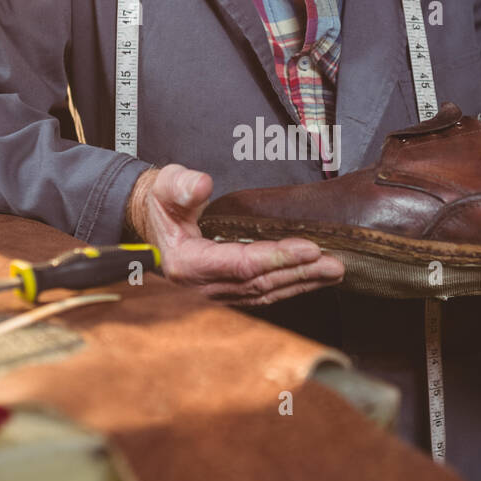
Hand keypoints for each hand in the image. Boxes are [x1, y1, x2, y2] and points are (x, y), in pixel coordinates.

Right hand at [125, 164, 344, 304]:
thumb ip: (181, 186)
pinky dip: (288, 287)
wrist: (146, 226)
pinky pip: (260, 294)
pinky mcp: (224, 295)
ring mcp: (214, 295)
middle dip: (300, 274)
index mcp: (187, 264)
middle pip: (260, 284)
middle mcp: (202, 287)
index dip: (277, 258)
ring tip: (332, 272)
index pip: (241, 265)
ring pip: (264, 293)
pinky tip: (309, 280)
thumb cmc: (159, 206)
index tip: (308, 249)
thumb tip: (200, 184)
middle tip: (334, 264)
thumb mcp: (165, 188)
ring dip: (301, 283)